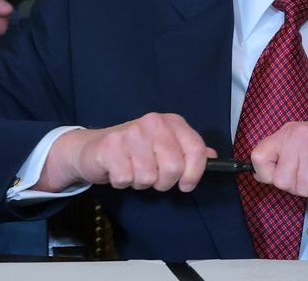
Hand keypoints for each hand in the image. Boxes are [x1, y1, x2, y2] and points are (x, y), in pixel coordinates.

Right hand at [42, 112, 213, 192]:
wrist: (94, 147)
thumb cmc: (135, 151)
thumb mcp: (164, 146)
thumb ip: (189, 151)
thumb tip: (213, 156)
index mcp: (171, 122)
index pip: (195, 149)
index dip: (194, 173)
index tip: (186, 185)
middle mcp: (152, 122)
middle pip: (173, 168)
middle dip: (163, 182)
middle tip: (153, 177)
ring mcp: (130, 133)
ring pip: (149, 177)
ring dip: (140, 182)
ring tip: (132, 170)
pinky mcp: (110, 147)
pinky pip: (126, 179)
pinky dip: (122, 182)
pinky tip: (118, 170)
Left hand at [248, 116, 307, 199]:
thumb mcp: (307, 138)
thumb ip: (285, 154)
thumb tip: (259, 174)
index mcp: (290, 132)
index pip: (258, 157)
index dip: (267, 173)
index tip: (282, 174)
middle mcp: (300, 139)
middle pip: (282, 183)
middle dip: (301, 185)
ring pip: (305, 190)